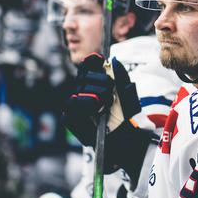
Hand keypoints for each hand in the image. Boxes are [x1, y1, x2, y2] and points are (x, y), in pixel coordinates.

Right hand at [62, 53, 151, 180]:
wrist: (125, 138)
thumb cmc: (127, 115)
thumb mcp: (127, 91)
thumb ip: (119, 74)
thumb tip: (111, 60)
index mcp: (94, 83)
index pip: (87, 65)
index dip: (92, 61)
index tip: (100, 61)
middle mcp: (82, 91)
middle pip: (84, 74)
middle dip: (100, 81)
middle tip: (110, 93)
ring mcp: (75, 104)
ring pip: (79, 87)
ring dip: (96, 92)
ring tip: (106, 103)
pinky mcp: (70, 117)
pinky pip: (73, 102)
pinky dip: (86, 102)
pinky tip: (96, 107)